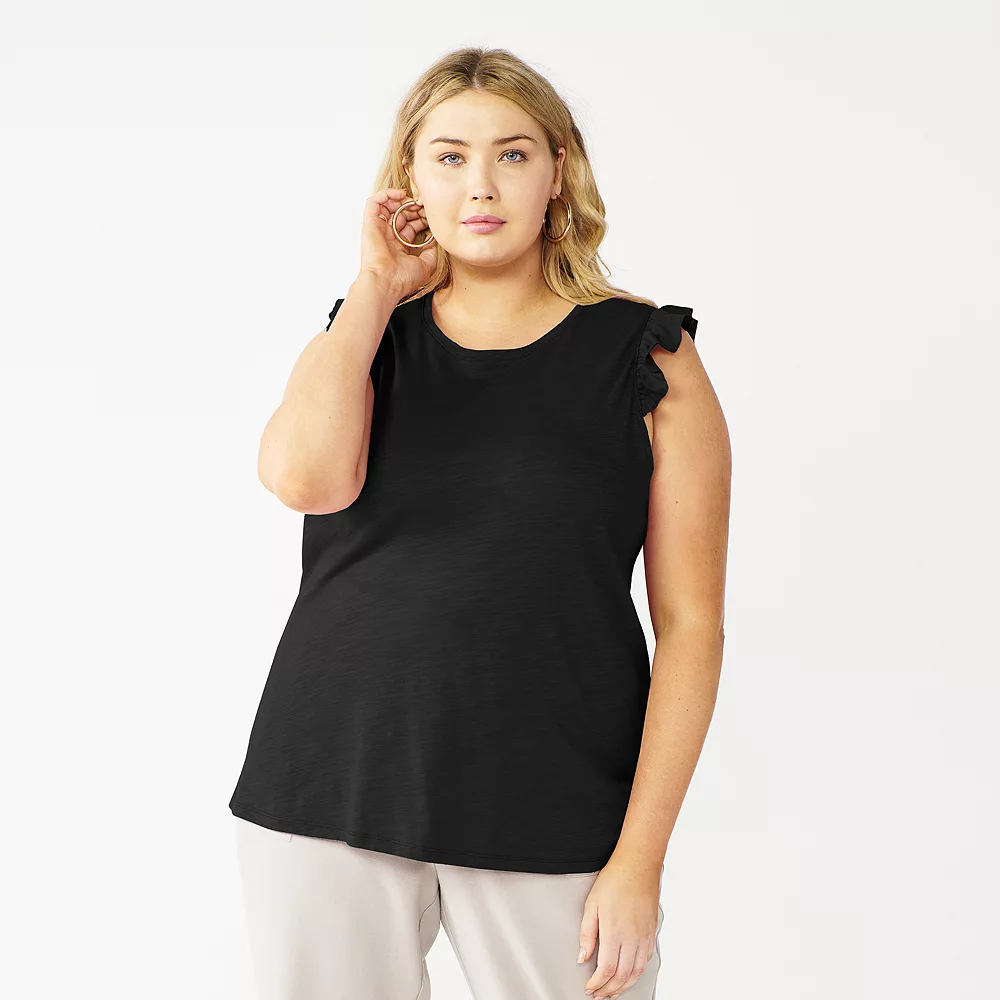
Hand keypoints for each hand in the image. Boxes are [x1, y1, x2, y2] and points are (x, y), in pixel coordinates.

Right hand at [359, 187, 437, 301]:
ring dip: (401, 200)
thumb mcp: (427, 265)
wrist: (387, 283)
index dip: (421, 218)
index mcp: (399, 246)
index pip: (410, 225)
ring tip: (413, 200)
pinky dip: (386, 194)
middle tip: (424, 206)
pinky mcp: (370, 224)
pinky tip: (400, 195)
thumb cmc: (403, 279)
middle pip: (401, 214)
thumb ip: (432, 250)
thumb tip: (435, 239)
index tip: (431, 215)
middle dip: (414, 208)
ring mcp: (379, 230)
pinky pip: (374, 202)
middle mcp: (388, 237)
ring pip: (388, 206)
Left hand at [579, 857, 661, 998]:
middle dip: (609, 990)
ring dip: (624, 986)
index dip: (597, 984)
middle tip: (599, 994)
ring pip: (636, 972)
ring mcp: (644, 936)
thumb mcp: (592, 904)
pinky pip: (646, 960)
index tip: (590, 988)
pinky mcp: (651, 932)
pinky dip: (636, 974)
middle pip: (622, 976)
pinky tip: (629, 975)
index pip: (607, 970)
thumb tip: (583, 957)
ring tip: (613, 991)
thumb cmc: (614, 880)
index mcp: (615, 931)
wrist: (638, 865)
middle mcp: (632, 937)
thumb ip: (587, 934)